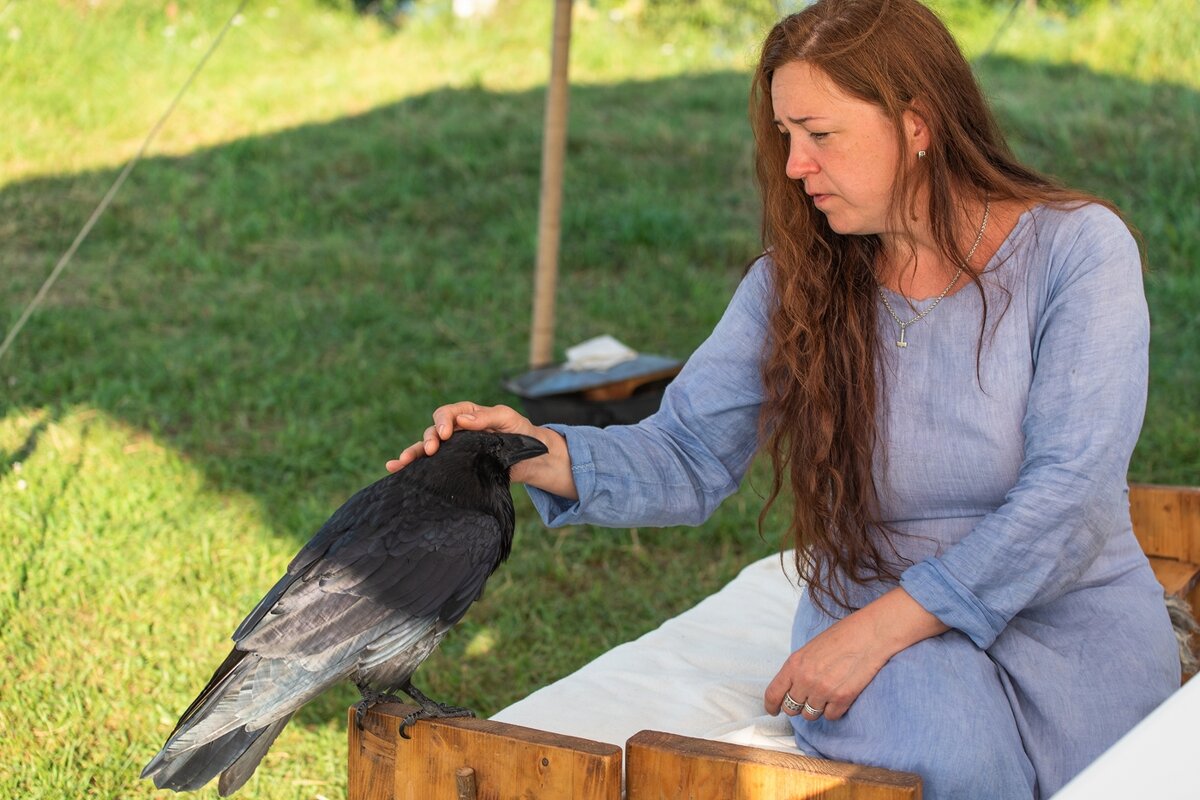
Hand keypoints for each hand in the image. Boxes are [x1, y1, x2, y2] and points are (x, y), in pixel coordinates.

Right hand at [386, 401, 577, 498]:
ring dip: (413, 454)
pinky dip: (413, 467)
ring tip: (400, 463)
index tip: (445, 433)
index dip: (443, 421)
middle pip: (433, 432)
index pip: (448, 414)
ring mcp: (455, 451)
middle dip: (428, 439)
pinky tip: (396, 470)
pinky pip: (432, 466)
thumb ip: (487, 417)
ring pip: (428, 450)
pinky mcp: (455, 468)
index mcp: (468, 415)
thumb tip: (463, 421)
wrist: (532, 459)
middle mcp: (457, 432)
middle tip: (432, 450)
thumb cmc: (522, 433)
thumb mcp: (508, 419)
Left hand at [764, 588, 946, 721]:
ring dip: (816, 708)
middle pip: (791, 708)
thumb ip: (799, 668)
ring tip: (826, 694)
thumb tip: (793, 686)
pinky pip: (830, 716)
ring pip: (810, 715)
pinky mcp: (842, 699)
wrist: (870, 634)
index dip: (771, 705)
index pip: (773, 693)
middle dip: (797, 705)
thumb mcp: (811, 648)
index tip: (773, 710)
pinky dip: (833, 710)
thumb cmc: (841, 636)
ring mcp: (824, 691)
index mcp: (794, 664)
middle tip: (807, 698)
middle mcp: (806, 680)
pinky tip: (839, 697)